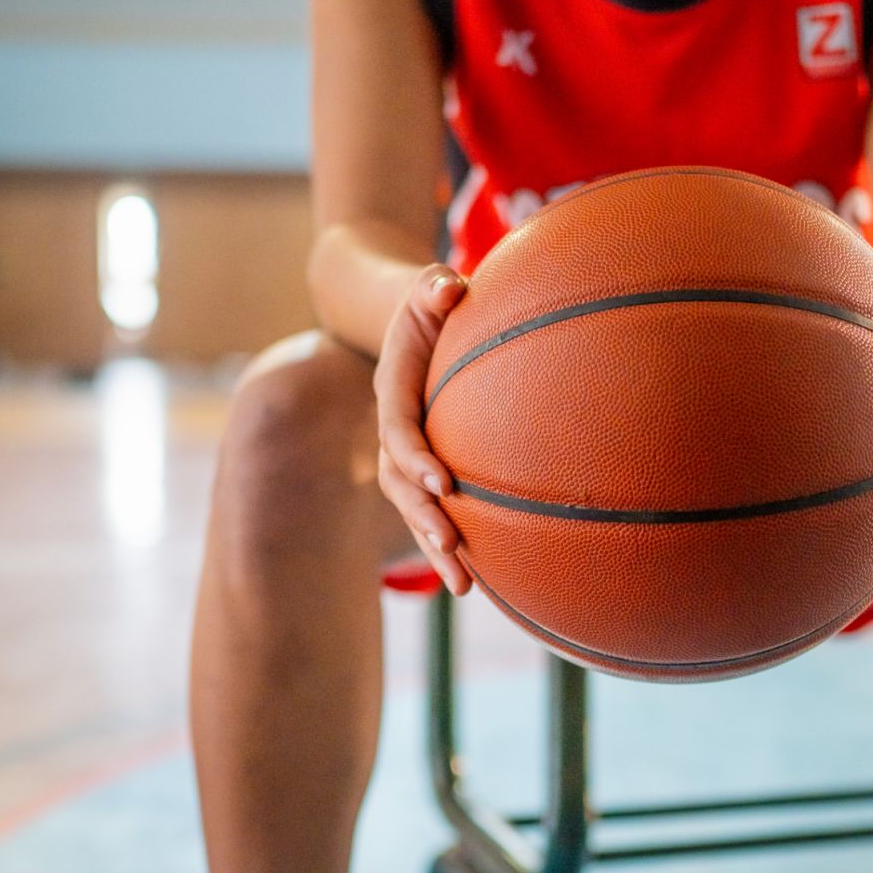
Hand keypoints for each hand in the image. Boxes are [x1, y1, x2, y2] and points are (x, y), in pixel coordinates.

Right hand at [374, 263, 471, 593]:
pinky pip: (436, 510)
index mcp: (393, 390)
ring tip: (464, 585)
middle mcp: (395, 429)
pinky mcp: (428, 468)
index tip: (443, 482)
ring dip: (435, 547)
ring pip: (416, 508)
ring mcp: (408, 454)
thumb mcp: (429, 287)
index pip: (399, 429)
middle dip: (424, 517)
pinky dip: (452, 544)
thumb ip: (434, 286)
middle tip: (451, 545)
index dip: (416, 457)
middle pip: (402, 483)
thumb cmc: (432, 302)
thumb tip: (446, 287)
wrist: (411, 323)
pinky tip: (479, 580)